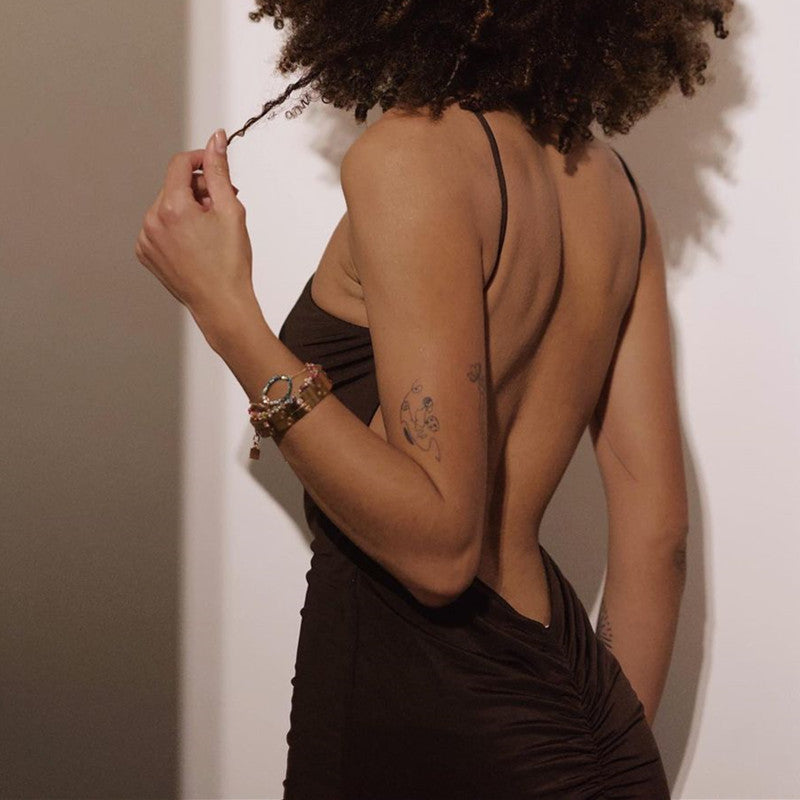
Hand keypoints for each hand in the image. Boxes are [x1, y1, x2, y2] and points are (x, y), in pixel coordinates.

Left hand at [135, 128, 253, 322]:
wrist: (221, 304)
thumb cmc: (230, 263)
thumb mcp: (231, 210)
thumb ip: (219, 171)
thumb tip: (214, 140)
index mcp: (173, 207)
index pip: (180, 164)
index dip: (200, 159)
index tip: (216, 165)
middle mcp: (152, 221)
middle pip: (174, 186)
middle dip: (198, 190)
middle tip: (223, 206)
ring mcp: (145, 240)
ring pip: (166, 207)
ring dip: (187, 209)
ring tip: (210, 230)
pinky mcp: (145, 254)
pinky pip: (159, 228)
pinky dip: (176, 228)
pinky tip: (195, 244)